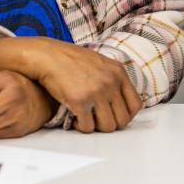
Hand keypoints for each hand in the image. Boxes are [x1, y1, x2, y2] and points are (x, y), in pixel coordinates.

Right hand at [0, 37, 142, 132]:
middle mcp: (111, 82)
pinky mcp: (80, 102)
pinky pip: (88, 127)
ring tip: (86, 118)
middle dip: (110, 123)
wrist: (47, 56)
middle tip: (97, 119)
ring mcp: (97, 92)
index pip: (136, 105)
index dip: (125, 114)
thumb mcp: (100, 63)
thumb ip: (113, 79)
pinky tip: (75, 118)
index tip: (114, 115)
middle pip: (123, 120)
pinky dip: (81, 126)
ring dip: (96, 126)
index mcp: (119, 72)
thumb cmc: (70, 59)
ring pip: (107, 127)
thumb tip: (120, 100)